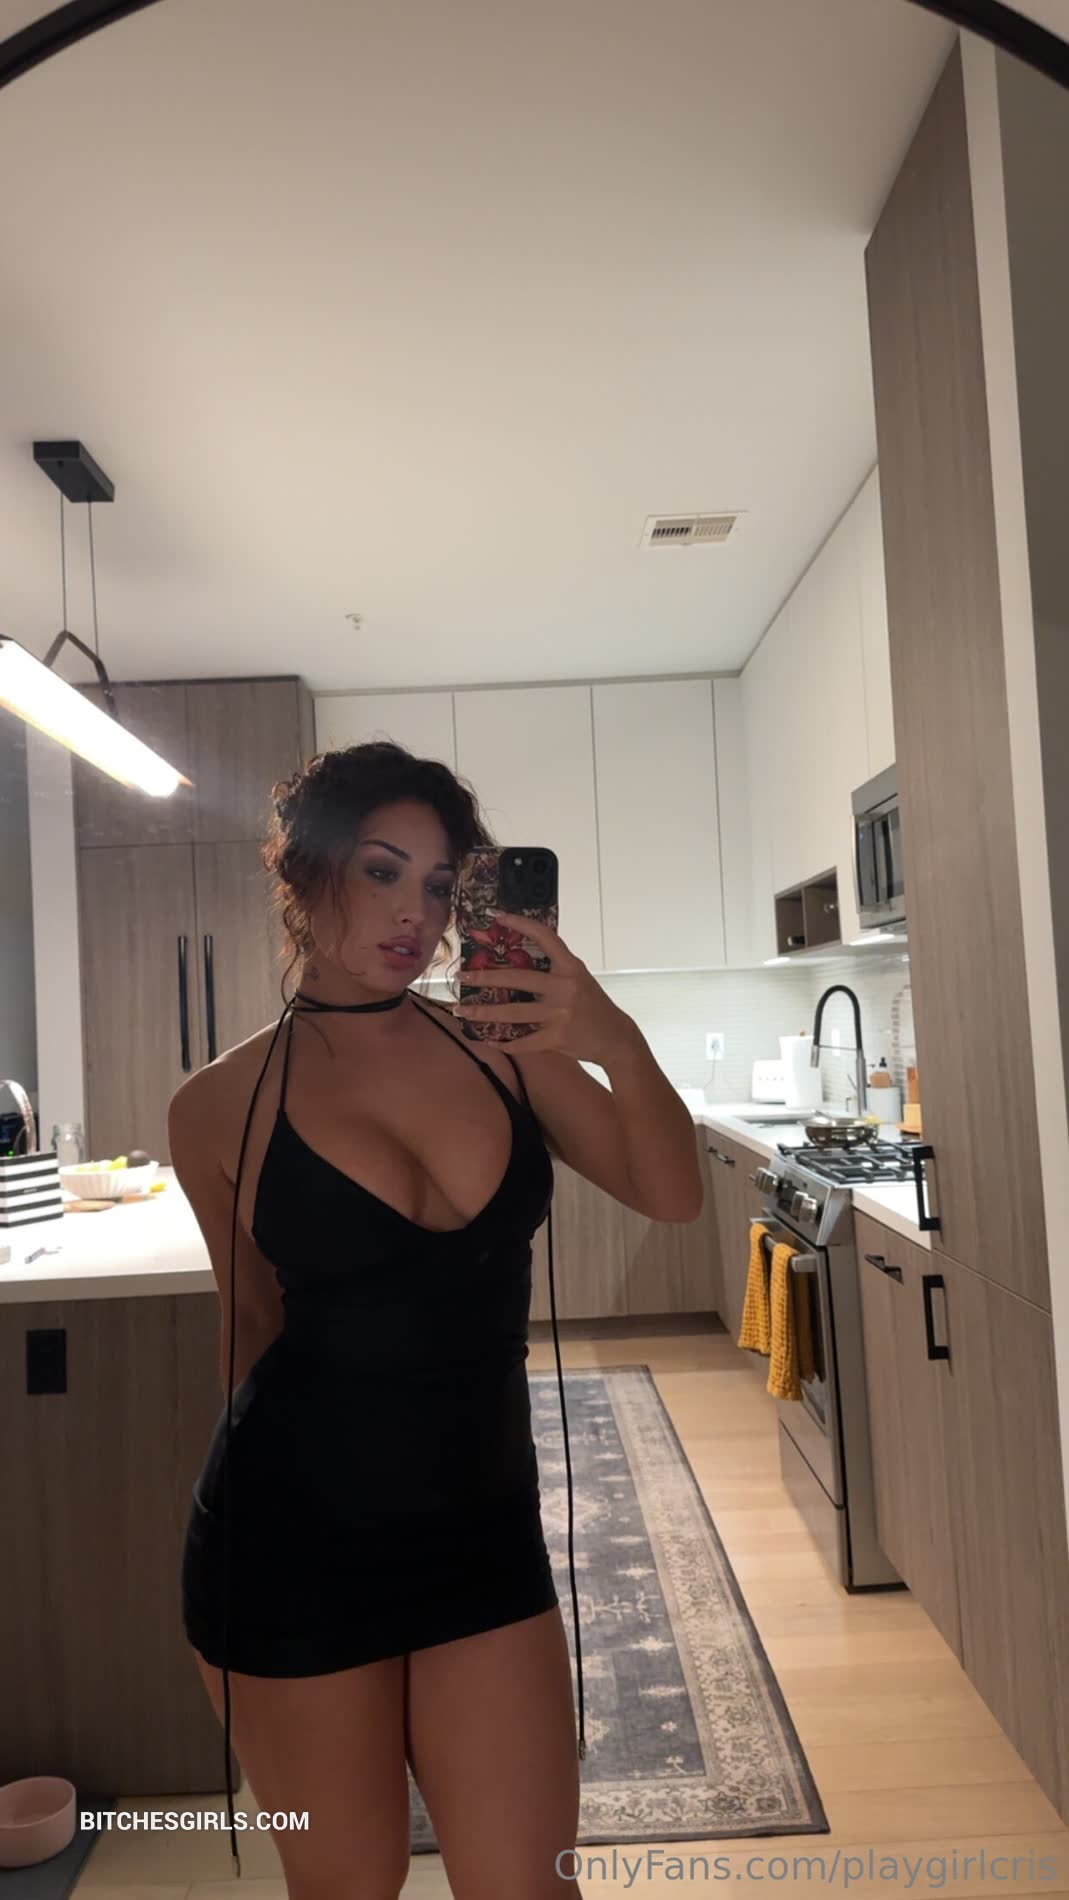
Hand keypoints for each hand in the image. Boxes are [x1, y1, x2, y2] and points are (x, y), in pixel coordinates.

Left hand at [455, 910, 636, 1061]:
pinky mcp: (556, 1038)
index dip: (521, 924)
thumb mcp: (579, 979)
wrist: (615, 1037)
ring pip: (512, 1013)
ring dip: (484, 1013)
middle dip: (485, 978)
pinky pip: (523, 1041)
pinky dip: (504, 1043)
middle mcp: (564, 987)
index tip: (497, 916)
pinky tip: (490, 1040)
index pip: (545, 937)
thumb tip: (519, 958)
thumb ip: (556, 969)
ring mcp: (560, 1014)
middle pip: (517, 978)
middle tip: (463, 976)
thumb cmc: (593, 1005)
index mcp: (571, 967)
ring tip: (462, 1011)